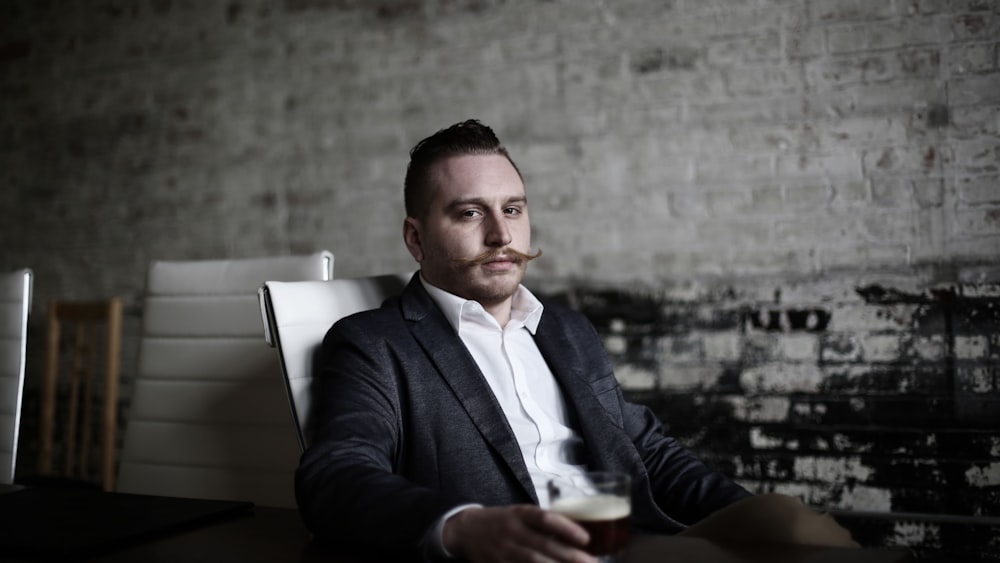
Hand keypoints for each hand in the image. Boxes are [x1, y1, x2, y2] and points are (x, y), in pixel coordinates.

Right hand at [442, 505, 596, 562]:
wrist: (465, 530)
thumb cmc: (501, 521)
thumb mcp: (519, 514)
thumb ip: (543, 524)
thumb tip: (576, 535)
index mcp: (518, 514)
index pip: (544, 519)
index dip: (566, 528)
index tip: (586, 539)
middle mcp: (511, 532)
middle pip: (543, 546)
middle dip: (570, 557)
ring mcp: (503, 552)